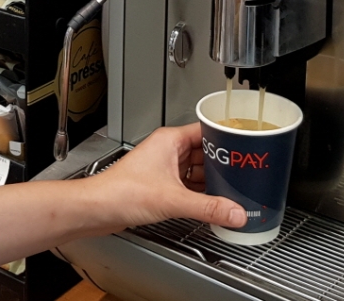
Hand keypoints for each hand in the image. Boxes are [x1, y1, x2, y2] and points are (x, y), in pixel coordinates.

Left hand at [89, 124, 246, 230]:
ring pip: (196, 169)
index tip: (246, 146)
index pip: (206, 131)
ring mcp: (163, 167)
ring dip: (212, 180)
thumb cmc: (120, 192)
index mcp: (169, 140)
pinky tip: (211, 202)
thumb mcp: (172, 199)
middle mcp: (167, 150)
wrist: (97, 209)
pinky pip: (187, 184)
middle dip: (223, 164)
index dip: (227, 138)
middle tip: (245, 173)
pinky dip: (200, 192)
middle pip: (204, 152)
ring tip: (232, 190)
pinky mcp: (159, 185)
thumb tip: (235, 212)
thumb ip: (208, 207)